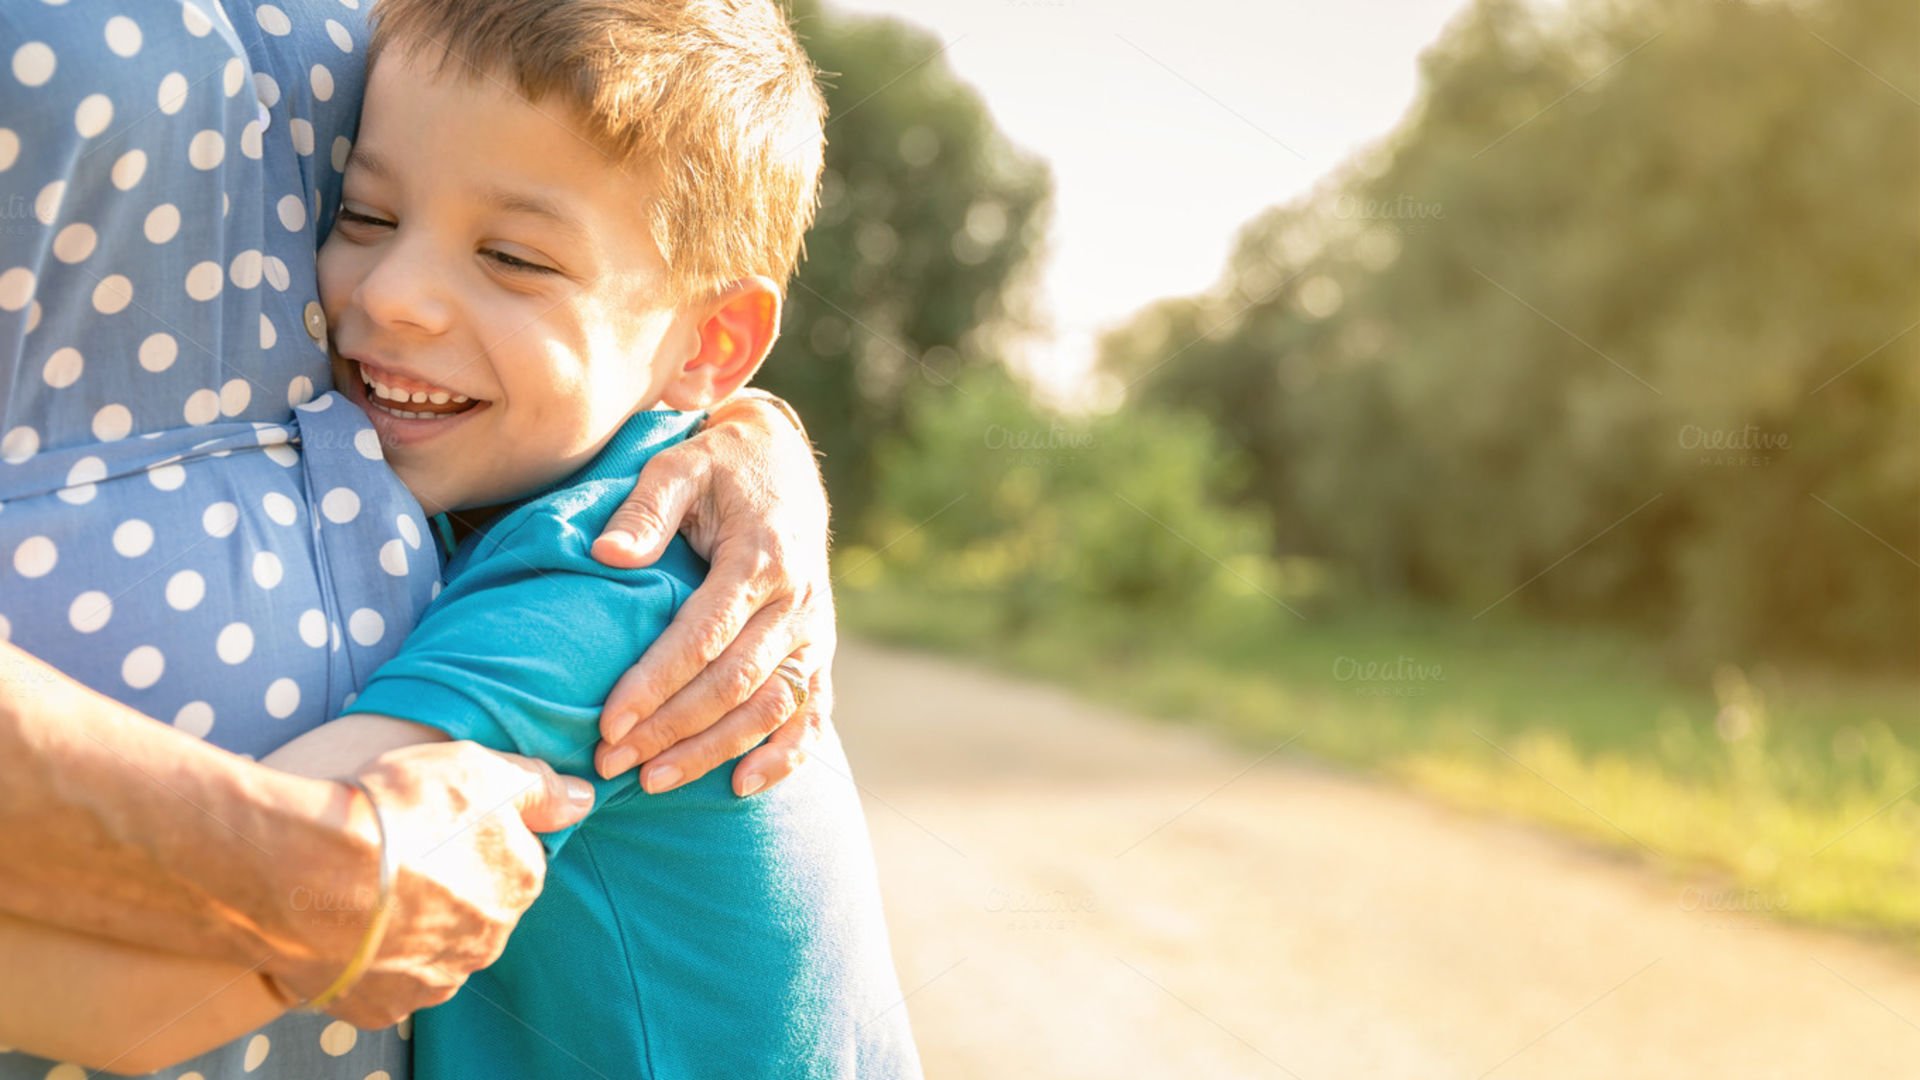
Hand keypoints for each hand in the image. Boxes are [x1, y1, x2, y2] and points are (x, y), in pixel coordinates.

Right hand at [277, 741, 592, 1027]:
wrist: (307, 871)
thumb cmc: (399, 811)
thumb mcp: (479, 769)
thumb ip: (537, 786)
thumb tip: (582, 798)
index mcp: (520, 883)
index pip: (514, 859)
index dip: (474, 835)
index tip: (436, 823)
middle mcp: (488, 940)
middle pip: (475, 907)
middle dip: (446, 884)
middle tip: (399, 853)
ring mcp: (435, 980)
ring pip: (432, 948)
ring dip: (410, 925)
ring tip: (365, 889)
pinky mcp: (383, 1006)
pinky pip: (384, 980)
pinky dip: (369, 957)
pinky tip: (346, 927)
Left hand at [589, 393, 833, 796]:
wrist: (783, 464)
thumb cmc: (719, 468)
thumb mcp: (679, 466)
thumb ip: (645, 509)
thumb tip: (606, 555)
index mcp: (761, 557)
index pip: (705, 635)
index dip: (657, 683)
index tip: (608, 723)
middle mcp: (797, 600)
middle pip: (735, 682)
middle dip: (673, 729)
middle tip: (612, 764)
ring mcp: (815, 631)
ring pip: (772, 707)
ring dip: (716, 750)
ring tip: (656, 782)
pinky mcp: (820, 650)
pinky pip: (812, 712)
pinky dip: (785, 754)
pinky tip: (742, 785)